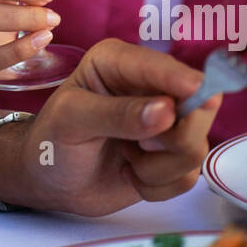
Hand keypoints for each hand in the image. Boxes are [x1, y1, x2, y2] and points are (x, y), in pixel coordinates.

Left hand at [0, 38, 220, 215]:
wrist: (48, 182)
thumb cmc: (51, 140)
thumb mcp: (72, 120)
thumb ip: (116, 113)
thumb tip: (166, 110)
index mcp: (120, 62)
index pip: (164, 67)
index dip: (183, 80)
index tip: (198, 93)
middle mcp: (150, 88)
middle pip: (197, 107)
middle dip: (173, 136)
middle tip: (139, 145)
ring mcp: (165, 124)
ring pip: (194, 146)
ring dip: (157, 166)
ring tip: (126, 158)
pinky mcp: (171, 158)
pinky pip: (186, 176)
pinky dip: (157, 184)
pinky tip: (132, 175)